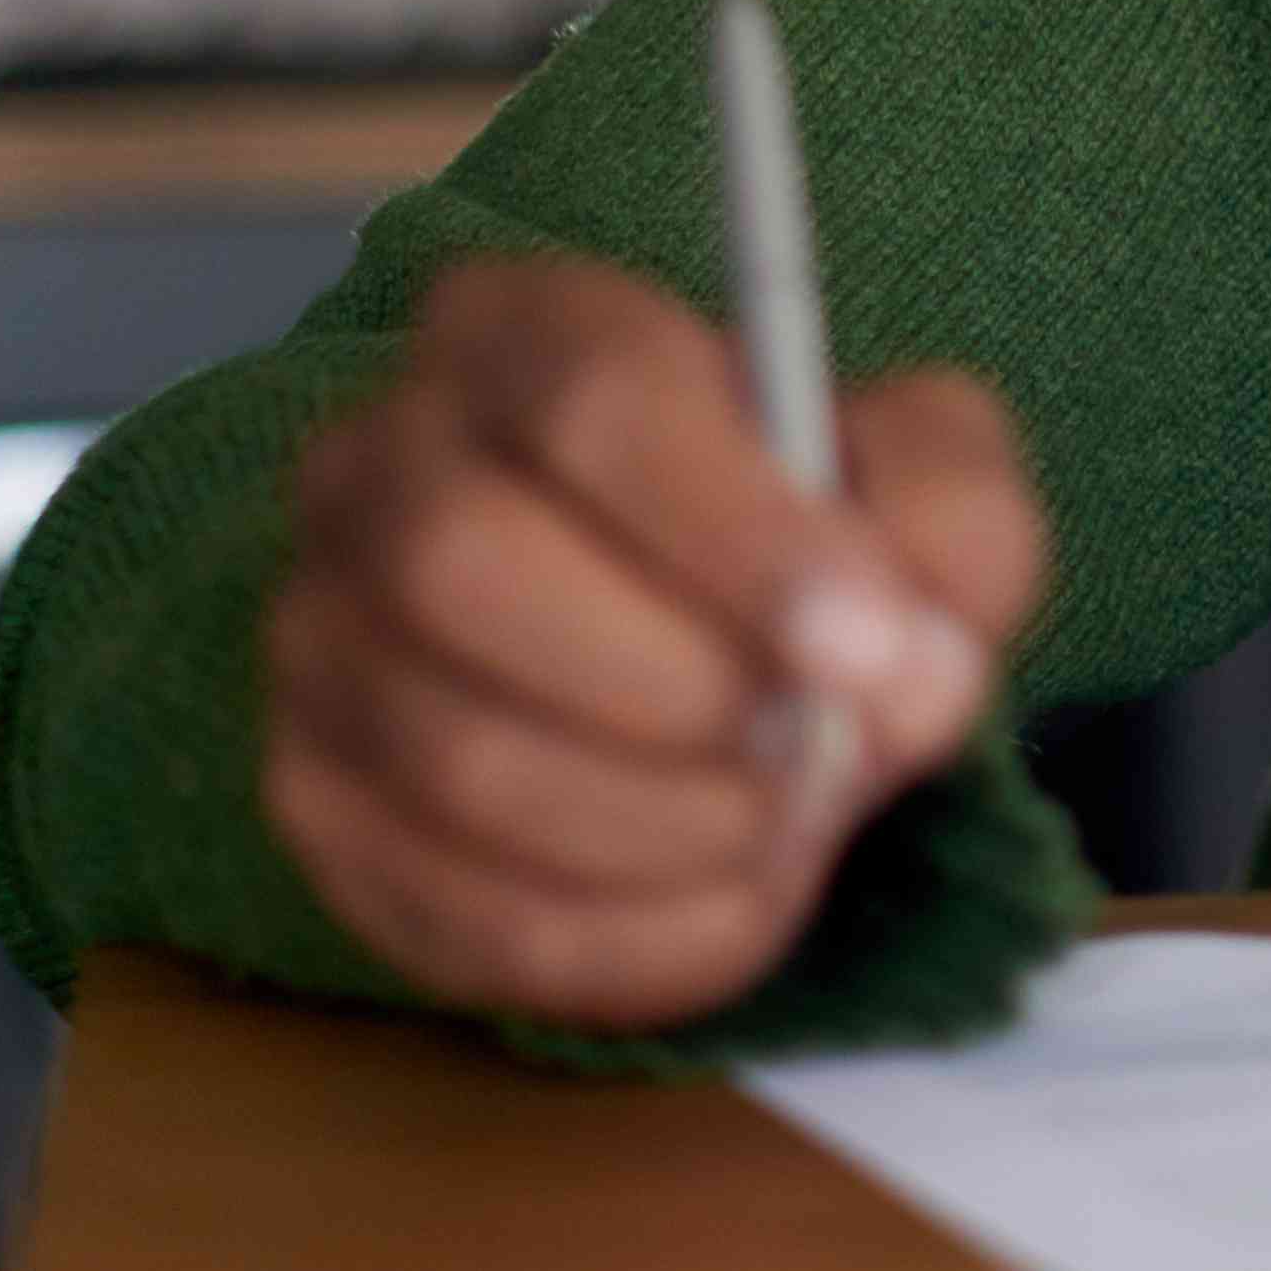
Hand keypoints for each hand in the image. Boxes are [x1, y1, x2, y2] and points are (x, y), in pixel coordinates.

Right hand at [261, 256, 1049, 1027]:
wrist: (739, 655)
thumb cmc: (825, 532)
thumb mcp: (934, 478)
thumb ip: (953, 530)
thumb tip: (905, 667)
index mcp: (528, 332)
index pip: (595, 402)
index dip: (736, 535)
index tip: (862, 649)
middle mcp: (378, 463)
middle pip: (464, 564)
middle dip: (676, 689)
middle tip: (818, 752)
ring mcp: (320, 637)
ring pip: (451, 753)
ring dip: (665, 825)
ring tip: (794, 822)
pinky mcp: (317, 802)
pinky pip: (448, 906)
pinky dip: (626, 939)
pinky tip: (737, 902)